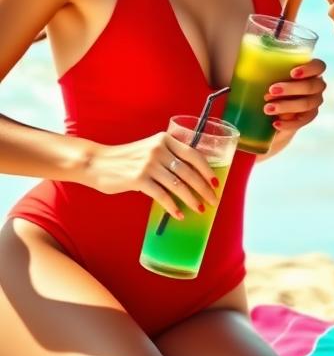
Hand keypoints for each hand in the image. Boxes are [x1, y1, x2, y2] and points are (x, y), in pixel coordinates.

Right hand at [83, 133, 219, 219]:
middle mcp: (159, 150)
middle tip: (213, 200)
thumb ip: (168, 156)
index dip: (207, 170)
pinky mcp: (138, 179)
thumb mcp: (150, 149)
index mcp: (165, 140)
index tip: (216, 182)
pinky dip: (172, 206)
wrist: (96, 162)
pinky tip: (179, 214)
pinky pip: (162, 195)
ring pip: (178, 185)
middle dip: (204, 189)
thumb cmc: (126, 158)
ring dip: (192, 200)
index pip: (193, 155)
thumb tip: (193, 176)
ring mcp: (148, 164)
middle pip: (189, 172)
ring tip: (200, 209)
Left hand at [264, 58, 326, 137]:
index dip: (309, 69)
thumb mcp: (266, 71)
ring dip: (287, 106)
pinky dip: (289, 123)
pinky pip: (303, 121)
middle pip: (312, 86)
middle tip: (271, 90)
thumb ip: (265, 60)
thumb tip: (251, 46)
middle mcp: (316, 86)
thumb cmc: (268, 83)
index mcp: (310, 70)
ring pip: (307, 104)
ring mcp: (314, 102)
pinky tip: (275, 124)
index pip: (319, 66)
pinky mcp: (308, 117)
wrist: (270, 109)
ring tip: (267, 109)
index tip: (292, 73)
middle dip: (292, 88)